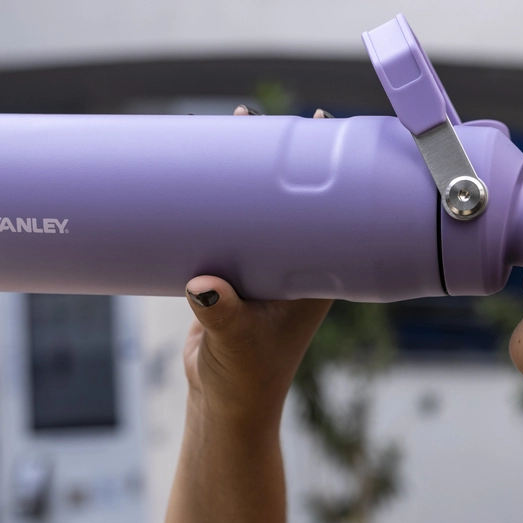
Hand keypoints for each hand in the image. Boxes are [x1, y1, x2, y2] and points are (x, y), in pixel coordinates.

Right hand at [181, 105, 334, 426]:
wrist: (225, 405)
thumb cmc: (245, 379)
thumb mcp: (235, 343)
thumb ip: (222, 315)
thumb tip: (203, 285)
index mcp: (314, 277)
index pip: (327, 210)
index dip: (325, 168)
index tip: (320, 124)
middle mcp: (293, 267)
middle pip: (289, 199)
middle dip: (276, 157)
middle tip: (256, 117)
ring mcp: (262, 270)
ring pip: (255, 209)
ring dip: (241, 174)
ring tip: (226, 131)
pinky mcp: (231, 278)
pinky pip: (225, 229)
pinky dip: (213, 202)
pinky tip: (194, 177)